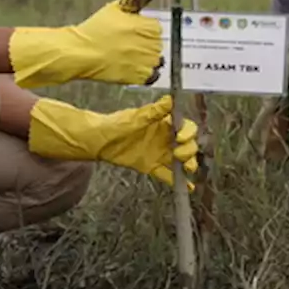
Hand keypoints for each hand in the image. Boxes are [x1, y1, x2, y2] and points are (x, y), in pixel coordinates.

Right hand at [8, 0, 163, 88]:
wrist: (81, 53)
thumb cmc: (96, 28)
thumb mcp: (117, 6)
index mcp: (146, 26)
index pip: (155, 28)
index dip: (141, 29)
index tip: (128, 32)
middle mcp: (150, 44)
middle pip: (156, 43)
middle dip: (144, 43)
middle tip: (124, 44)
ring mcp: (146, 62)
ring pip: (156, 60)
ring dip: (145, 58)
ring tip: (126, 55)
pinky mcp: (140, 77)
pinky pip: (152, 75)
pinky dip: (143, 72)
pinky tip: (128, 66)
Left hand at [26, 95, 198, 187]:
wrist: (99, 140)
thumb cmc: (116, 124)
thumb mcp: (136, 118)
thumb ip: (154, 112)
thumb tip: (170, 100)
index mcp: (163, 124)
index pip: (185, 127)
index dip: (188, 132)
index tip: (181, 137)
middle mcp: (164, 138)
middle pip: (187, 144)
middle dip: (189, 149)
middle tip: (180, 153)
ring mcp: (159, 153)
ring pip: (180, 160)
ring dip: (187, 164)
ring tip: (187, 169)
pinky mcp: (151, 166)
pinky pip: (167, 174)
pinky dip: (178, 181)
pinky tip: (188, 187)